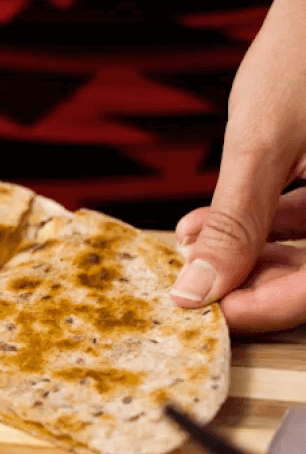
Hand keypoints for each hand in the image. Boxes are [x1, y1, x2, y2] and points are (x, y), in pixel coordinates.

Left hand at [172, 0, 305, 333]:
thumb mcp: (265, 140)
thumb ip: (236, 221)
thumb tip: (198, 291)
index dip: (264, 308)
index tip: (204, 312)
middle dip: (250, 278)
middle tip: (190, 281)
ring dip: (248, 250)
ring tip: (189, 244)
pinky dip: (265, 219)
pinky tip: (209, 218)